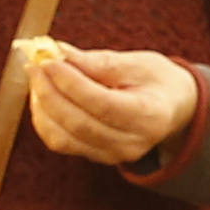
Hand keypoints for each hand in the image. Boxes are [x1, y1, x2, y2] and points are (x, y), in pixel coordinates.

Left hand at [24, 41, 198, 164]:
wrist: (173, 109)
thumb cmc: (157, 80)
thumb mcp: (137, 63)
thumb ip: (99, 62)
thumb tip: (58, 52)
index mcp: (149, 116)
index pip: (102, 104)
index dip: (71, 82)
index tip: (49, 59)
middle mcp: (132, 143)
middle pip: (78, 123)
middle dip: (49, 92)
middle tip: (35, 64)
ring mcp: (114, 155)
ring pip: (63, 137)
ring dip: (42, 106)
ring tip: (38, 77)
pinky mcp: (97, 156)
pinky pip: (61, 143)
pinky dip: (45, 119)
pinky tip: (43, 96)